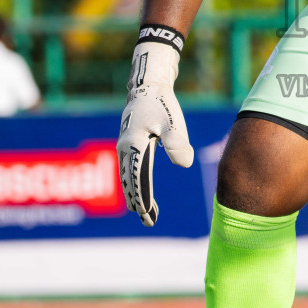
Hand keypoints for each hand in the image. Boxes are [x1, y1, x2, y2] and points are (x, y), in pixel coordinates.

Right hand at [116, 26, 191, 226]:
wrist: (148, 86)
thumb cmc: (162, 104)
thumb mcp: (173, 122)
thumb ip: (176, 142)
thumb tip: (183, 164)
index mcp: (133, 145)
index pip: (137, 178)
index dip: (142, 197)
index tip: (147, 214)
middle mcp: (125, 148)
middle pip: (129, 182)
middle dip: (138, 202)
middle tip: (148, 221)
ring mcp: (125, 147)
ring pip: (128, 177)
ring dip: (136, 195)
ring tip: (147, 214)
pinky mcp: (129, 144)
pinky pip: (130, 169)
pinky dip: (136, 184)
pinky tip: (144, 191)